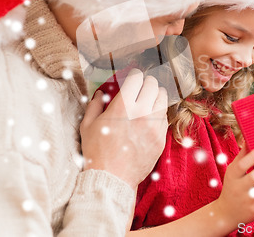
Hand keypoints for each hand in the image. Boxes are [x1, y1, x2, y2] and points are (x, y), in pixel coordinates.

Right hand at [80, 69, 167, 189]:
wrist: (112, 178)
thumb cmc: (96, 152)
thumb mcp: (88, 125)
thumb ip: (94, 104)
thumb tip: (100, 93)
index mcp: (123, 106)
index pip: (137, 77)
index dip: (134, 75)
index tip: (132, 77)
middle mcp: (143, 112)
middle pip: (153, 84)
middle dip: (146, 83)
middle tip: (140, 88)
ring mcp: (155, 125)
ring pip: (163, 98)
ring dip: (155, 96)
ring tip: (147, 100)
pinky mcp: (161, 137)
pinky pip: (165, 116)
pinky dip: (159, 113)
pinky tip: (150, 118)